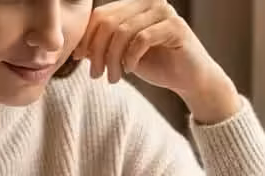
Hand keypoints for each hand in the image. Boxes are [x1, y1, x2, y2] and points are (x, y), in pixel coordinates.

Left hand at [73, 0, 239, 122]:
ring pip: (123, 31)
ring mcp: (164, 11)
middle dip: (97, 51)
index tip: (79, 59)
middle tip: (95, 74)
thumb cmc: (156, 65)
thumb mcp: (122, 55)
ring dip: (113, 59)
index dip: (86, 37)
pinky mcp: (176, 27)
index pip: (100, 15)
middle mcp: (149, 1)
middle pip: (108, 22)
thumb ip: (103, 46)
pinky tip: (130, 70)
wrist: (189, 79)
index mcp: (135, 4)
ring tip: (113, 78)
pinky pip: (141, 39)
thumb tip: (75, 48)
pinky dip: (131, 58)